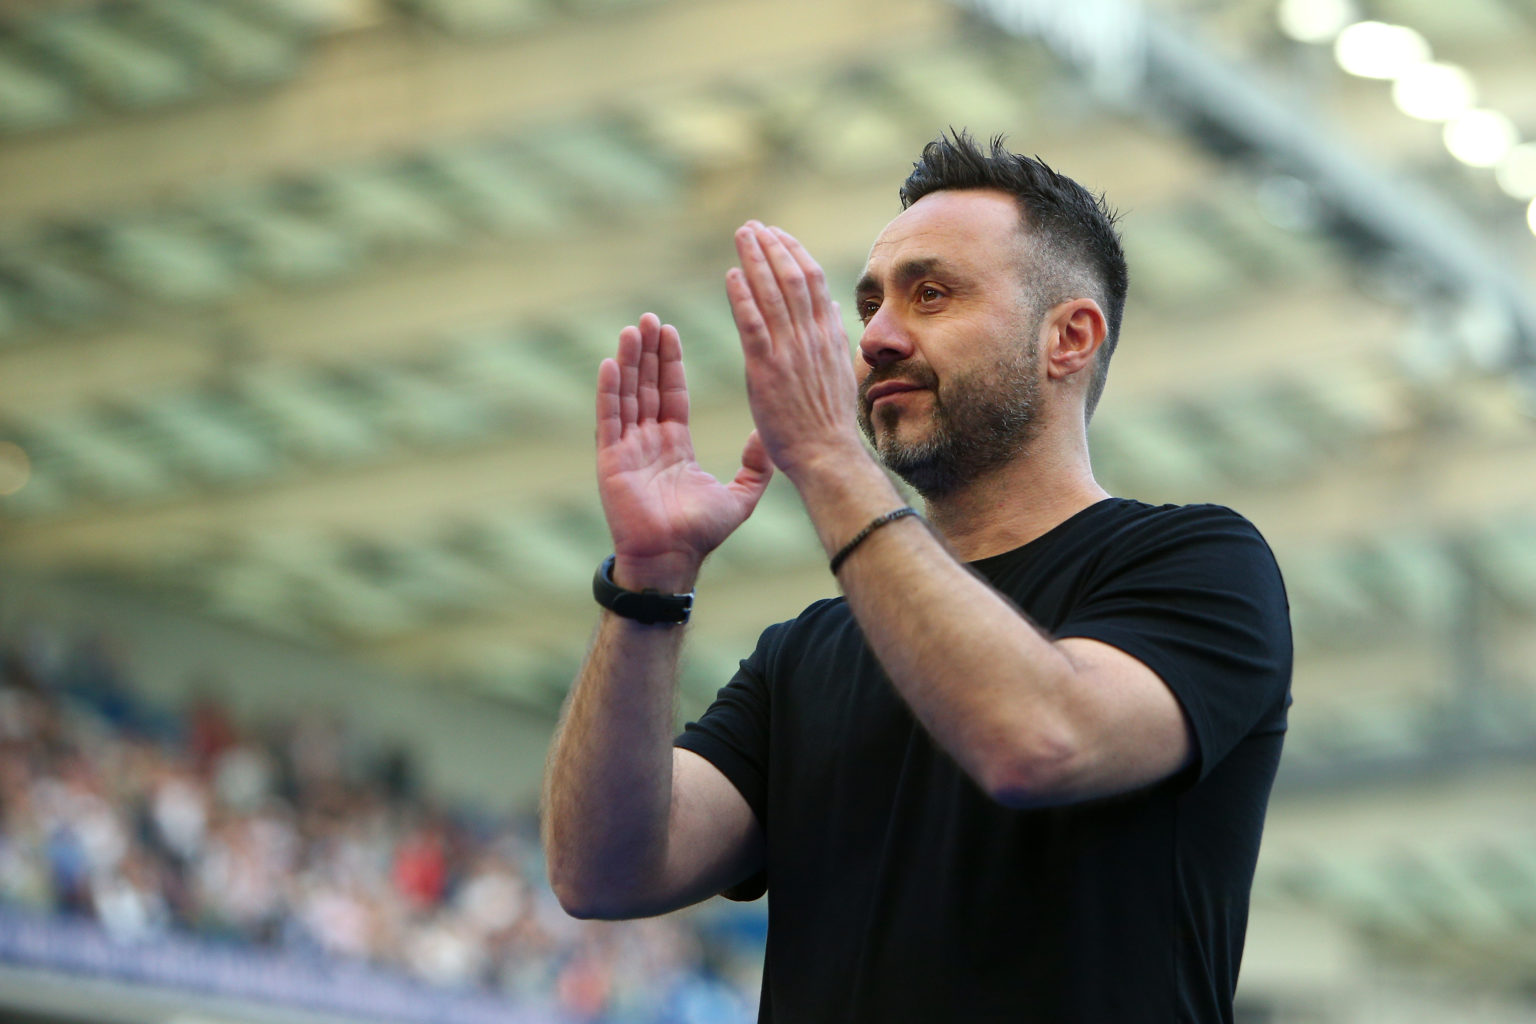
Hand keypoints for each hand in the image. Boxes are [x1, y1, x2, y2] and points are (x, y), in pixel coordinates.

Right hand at [596, 313, 772, 590]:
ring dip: (629, 362)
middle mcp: (648, 442)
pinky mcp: (610, 460)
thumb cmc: (701, 533)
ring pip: (627, 395)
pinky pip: (609, 419)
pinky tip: (611, 363)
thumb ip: (755, 466)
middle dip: (648, 352)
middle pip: (647, 387)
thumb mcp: (740, 495)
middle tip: (650, 318)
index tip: (670, 331)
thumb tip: (768, 437)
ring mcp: (627, 450)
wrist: (672, 558)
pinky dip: (609, 391)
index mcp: (675, 446)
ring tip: (632, 330)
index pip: (671, 394)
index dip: (670, 363)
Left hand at [726, 222, 866, 482]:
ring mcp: (790, 352)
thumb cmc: (829, 422)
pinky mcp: (767, 369)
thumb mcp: (840, 372)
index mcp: (829, 336)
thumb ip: (834, 338)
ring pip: (773, 293)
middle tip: (753, 226)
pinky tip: (731, 275)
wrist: (826, 455)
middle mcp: (811, 337)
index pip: (813, 281)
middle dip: (772, 246)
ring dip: (755, 259)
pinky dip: (742, 296)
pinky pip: (753, 324)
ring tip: (741, 235)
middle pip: (792, 277)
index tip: (778, 235)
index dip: (794, 253)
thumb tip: (832, 308)